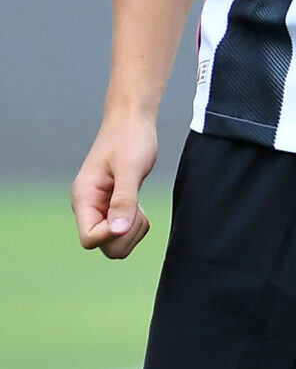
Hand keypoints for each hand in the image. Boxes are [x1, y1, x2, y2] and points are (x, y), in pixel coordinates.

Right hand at [73, 112, 158, 258]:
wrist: (132, 122)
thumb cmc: (130, 139)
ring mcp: (100, 208)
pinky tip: (138, 204)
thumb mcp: (130, 168)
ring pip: (115, 241)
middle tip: (138, 208)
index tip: (129, 213)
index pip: (90, 239)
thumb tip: (117, 232)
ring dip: (132, 229)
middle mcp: (88, 207)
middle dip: (126, 234)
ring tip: (138, 204)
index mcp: (84, 198)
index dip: (112, 235)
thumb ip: (124, 200)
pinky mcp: (113, 207)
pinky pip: (123, 231)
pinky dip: (135, 223)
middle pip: (103, 246)